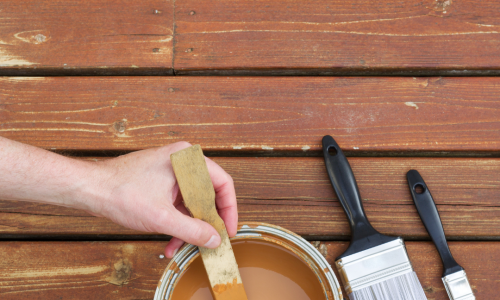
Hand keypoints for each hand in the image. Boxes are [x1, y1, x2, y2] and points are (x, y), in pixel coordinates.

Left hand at [92, 142, 237, 257]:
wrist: (88, 188)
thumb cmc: (119, 191)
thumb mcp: (161, 217)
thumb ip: (192, 230)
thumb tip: (214, 239)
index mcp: (187, 159)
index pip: (222, 183)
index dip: (229, 210)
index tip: (227, 230)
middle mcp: (182, 161)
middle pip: (208, 194)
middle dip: (206, 222)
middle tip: (209, 241)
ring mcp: (171, 171)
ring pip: (192, 201)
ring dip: (189, 226)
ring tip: (182, 247)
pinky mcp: (161, 181)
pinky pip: (178, 202)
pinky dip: (177, 221)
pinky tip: (170, 240)